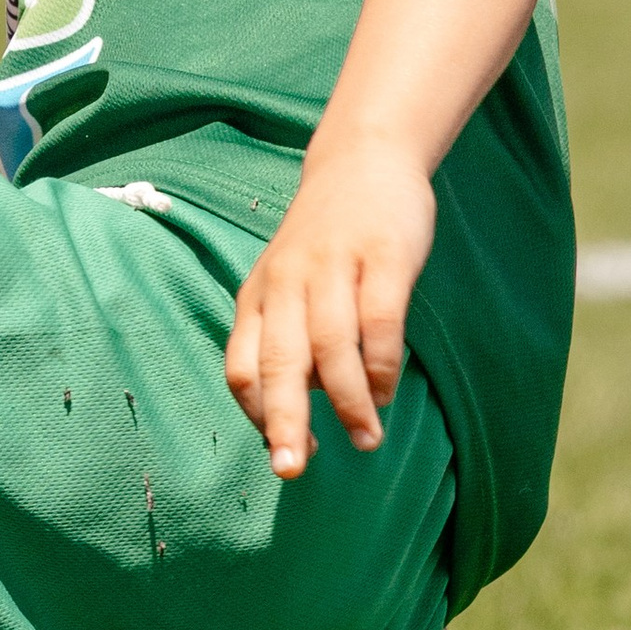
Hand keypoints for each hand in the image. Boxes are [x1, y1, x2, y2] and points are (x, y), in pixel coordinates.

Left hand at [224, 128, 434, 480]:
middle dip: (284, 421)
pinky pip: (379, 319)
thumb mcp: (288, 286)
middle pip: (277, 361)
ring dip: (348, 402)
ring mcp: (333, 266)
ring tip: (367, 441)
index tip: (281, 452)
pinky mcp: (381, 255)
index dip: (257, 413)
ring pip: (330, 346)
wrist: (363, 160)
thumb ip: (287, 342)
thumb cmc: (325, 242)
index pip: (242, 366)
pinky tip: (388, 391)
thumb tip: (295, 417)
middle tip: (293, 470)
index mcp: (259, 295)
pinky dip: (382, 363)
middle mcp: (287, 282)